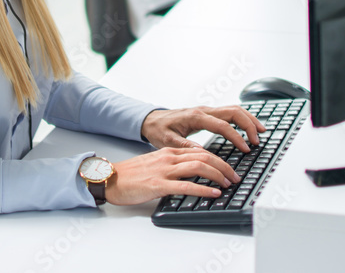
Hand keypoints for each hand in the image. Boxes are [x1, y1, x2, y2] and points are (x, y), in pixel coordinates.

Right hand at [106, 148, 240, 205]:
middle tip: (235, 176)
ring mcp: (164, 171)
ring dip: (218, 175)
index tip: (230, 168)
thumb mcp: (155, 165)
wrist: (109, 179)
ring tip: (229, 183)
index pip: (201, 151)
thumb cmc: (131, 175)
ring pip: (199, 167)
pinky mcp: (158, 185)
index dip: (219, 159)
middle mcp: (169, 158)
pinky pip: (186, 186)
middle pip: (204, 156)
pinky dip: (203, 189)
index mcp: (169, 152)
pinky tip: (214, 193)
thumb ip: (173, 167)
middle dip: (224, 166)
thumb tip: (192, 175)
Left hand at [141, 106, 265, 152]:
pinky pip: (230, 113)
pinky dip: (242, 118)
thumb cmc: (159, 129)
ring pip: (234, 109)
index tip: (245, 148)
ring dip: (249, 119)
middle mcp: (204, 111)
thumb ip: (184, 146)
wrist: (151, 120)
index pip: (223, 125)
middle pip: (234, 111)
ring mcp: (207, 110)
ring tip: (261, 132)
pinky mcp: (208, 113)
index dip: (236, 136)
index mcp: (196, 117)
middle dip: (249, 124)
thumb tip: (201, 152)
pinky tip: (248, 128)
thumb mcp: (167, 141)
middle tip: (258, 140)